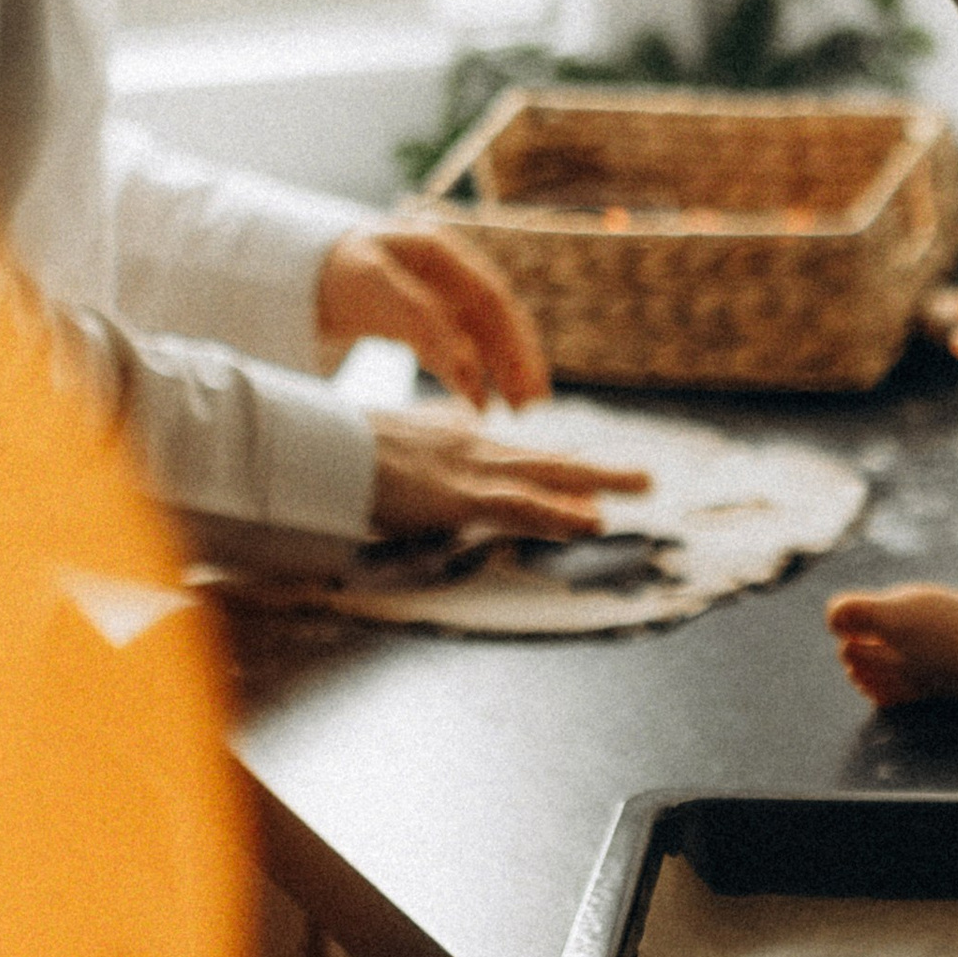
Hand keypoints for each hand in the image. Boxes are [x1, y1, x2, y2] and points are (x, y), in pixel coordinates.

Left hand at [318, 225, 547, 408]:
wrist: (295, 272)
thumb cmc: (334, 270)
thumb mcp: (370, 284)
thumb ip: (417, 315)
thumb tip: (463, 360)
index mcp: (440, 252)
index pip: (492, 298)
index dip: (513, 340)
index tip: (525, 380)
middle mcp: (446, 273)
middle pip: (495, 320)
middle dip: (518, 362)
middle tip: (535, 405)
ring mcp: (436, 295)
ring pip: (481, 337)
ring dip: (502, 372)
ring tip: (520, 411)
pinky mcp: (420, 320)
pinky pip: (456, 349)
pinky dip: (470, 377)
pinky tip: (479, 405)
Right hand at [367, 407, 651, 541]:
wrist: (316, 444)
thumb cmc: (340, 447)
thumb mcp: (391, 440)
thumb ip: (423, 441)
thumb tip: (441, 442)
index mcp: (455, 436)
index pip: (518, 452)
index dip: (555, 465)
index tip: (589, 470)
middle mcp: (473, 446)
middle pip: (547, 457)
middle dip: (595, 468)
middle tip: (641, 476)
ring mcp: (470, 468)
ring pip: (548, 475)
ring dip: (596, 482)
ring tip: (639, 488)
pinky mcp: (460, 495)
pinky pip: (522, 506)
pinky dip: (560, 513)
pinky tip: (592, 519)